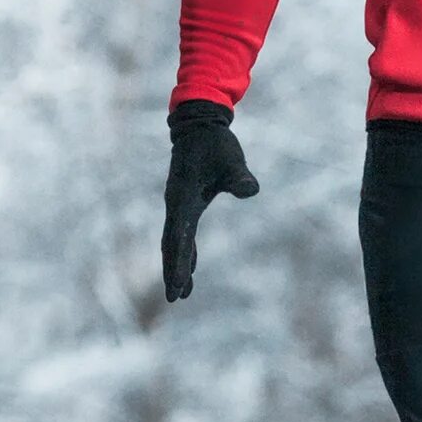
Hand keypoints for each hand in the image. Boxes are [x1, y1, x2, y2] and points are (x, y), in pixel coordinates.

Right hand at [162, 100, 258, 300]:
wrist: (200, 124)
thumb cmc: (216, 143)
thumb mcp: (231, 159)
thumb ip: (239, 176)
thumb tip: (250, 190)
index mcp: (183, 198)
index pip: (180, 237)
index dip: (180, 262)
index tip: (179, 285)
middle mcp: (176, 204)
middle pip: (172, 244)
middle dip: (174, 271)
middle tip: (176, 298)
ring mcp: (178, 204)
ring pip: (174, 242)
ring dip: (178, 266)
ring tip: (182, 293)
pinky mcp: (184, 203)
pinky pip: (182, 234)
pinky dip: (186, 252)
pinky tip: (191, 268)